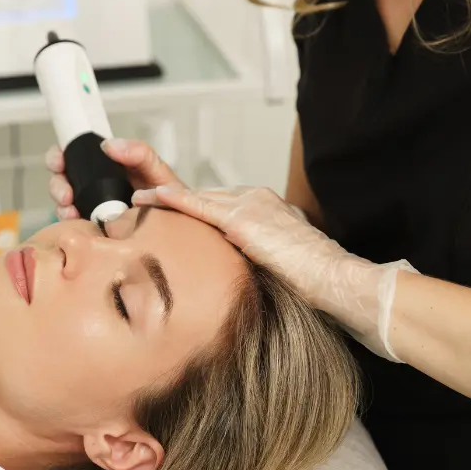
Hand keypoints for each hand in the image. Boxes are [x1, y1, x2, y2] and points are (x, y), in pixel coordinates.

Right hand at [46, 139, 183, 220]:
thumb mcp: (158, 171)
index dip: (60, 155)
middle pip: (63, 178)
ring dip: (61, 206)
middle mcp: (96, 185)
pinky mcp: (95, 227)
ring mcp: (94, 207)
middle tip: (66, 195)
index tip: (59, 162)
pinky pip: (75, 225)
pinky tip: (79, 224)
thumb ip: (140, 154)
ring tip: (72, 213)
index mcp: (108, 166)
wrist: (181, 232)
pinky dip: (71, 223)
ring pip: (64, 203)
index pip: (75, 154)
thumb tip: (108, 144)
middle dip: (57, 184)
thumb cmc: (172, 199)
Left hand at [131, 184, 417, 362]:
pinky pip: (198, 206)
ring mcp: (249, 206)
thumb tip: (231, 284)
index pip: (215, 204)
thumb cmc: (316, 285)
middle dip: (166, 191)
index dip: (186, 207)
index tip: (162, 208)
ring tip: (132, 190)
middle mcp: (255, 200)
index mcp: (263, 211)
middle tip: (134, 185)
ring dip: (159, 192)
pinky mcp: (244, 220)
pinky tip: (146, 198)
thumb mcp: (277, 270)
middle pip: (201, 195)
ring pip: (195, 197)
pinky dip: (170, 201)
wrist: (338, 283)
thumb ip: (252, 266)